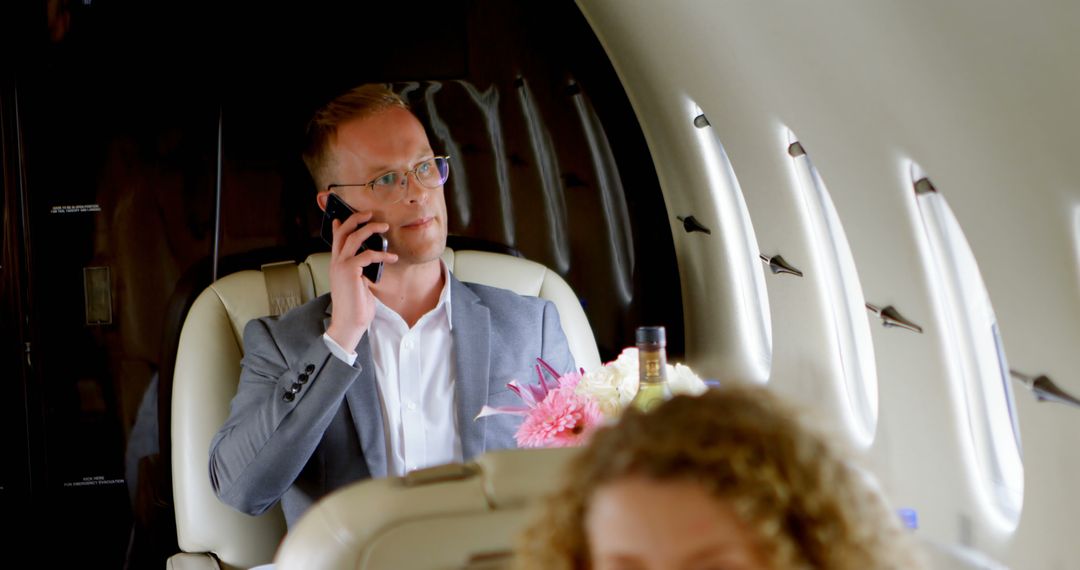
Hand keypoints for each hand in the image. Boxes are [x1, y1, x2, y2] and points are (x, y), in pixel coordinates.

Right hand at [325, 210, 397, 351]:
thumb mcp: (359, 283)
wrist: (349, 323)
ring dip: (370, 228)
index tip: (343, 216)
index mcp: (337, 264)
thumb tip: (369, 260)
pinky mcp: (349, 271)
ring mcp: (341, 265)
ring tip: (384, 226)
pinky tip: (392, 258)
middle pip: (343, 232)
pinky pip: (368, 255)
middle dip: (356, 219)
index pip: (336, 239)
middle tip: (370, 213)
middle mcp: (336, 262)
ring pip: (354, 237)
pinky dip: (382, 254)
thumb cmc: (356, 307)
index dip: (341, 226)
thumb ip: (360, 270)